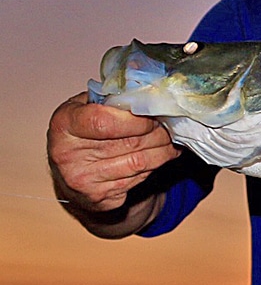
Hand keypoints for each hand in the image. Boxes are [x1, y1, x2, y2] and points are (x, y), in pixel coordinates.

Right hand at [47, 93, 180, 235]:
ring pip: (139, 163)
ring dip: (164, 151)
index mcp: (64, 125)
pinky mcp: (99, 198)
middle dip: (159, 133)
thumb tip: (150, 86)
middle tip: (172, 125)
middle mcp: (68, 155)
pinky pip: (139, 179)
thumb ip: (113, 96)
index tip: (153, 115)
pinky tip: (162, 156)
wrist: (73, 174)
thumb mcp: (88, 106)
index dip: (136, 120)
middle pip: (129, 143)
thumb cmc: (84, 132)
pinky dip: (156, 166)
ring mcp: (83, 180)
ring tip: (172, 140)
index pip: (104, 122)